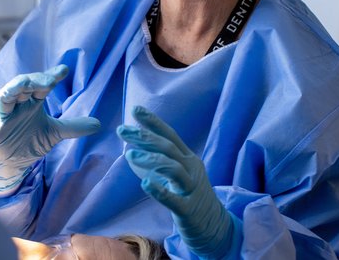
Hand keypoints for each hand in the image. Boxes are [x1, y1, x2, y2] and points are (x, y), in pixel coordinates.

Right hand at [0, 64, 100, 192]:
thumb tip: (99, 123)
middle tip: (50, 81)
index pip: (42, 85)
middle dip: (36, 81)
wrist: (12, 165)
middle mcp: (18, 105)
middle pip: (24, 86)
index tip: (64, 70)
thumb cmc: (29, 142)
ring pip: (5, 96)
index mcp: (32, 102)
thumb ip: (73, 127)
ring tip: (23, 83)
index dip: (51, 76)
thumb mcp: (54, 133)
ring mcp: (4, 116)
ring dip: (14, 88)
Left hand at [117, 106, 233, 257]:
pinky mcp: (189, 210)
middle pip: (168, 147)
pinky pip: (174, 199)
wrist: (215, 228)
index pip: (170, 135)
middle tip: (122, 130)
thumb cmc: (190, 196)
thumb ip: (157, 161)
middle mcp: (191, 169)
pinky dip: (159, 190)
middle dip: (144, 136)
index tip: (136, 109)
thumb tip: (131, 150)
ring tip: (129, 154)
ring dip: (150, 159)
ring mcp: (192, 188)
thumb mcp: (177, 174)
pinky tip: (144, 183)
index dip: (153, 121)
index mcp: (187, 158)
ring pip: (173, 168)